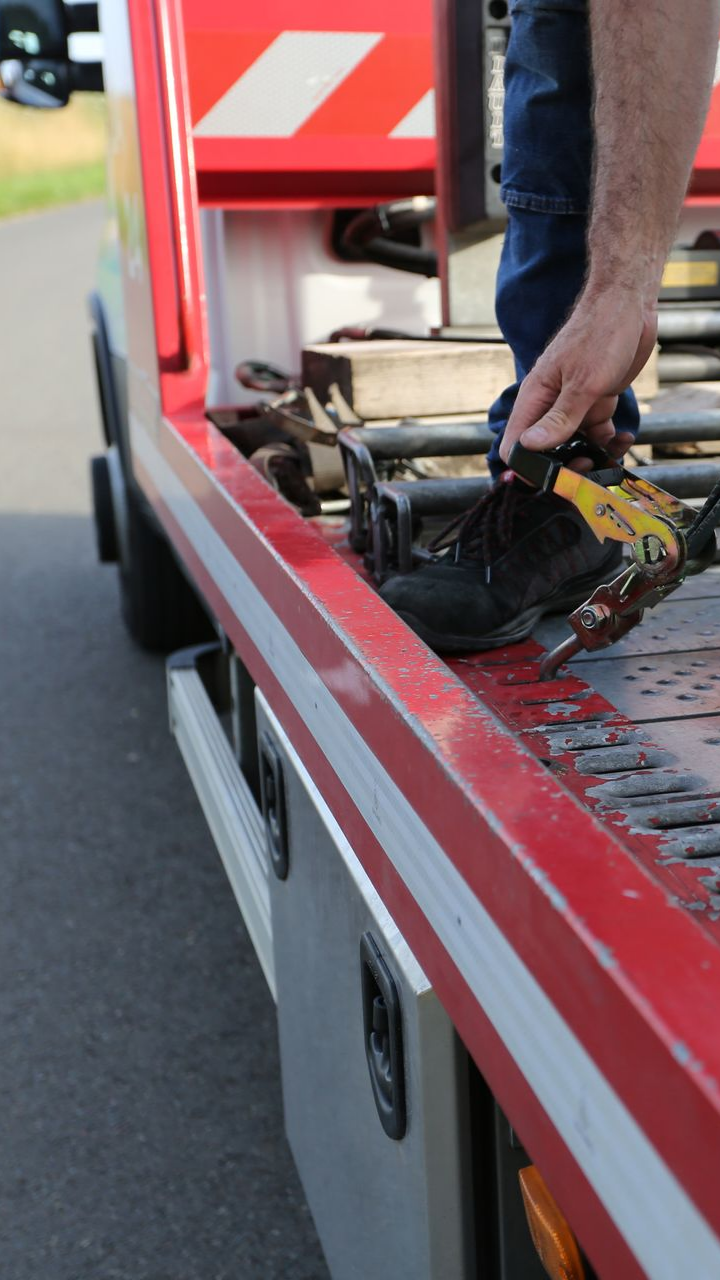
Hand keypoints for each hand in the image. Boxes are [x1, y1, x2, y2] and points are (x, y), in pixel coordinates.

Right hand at [499, 288, 656, 468]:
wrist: (628, 305)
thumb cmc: (601, 333)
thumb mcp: (583, 382)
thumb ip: (558, 418)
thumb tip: (529, 447)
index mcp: (535, 398)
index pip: (515, 445)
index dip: (529, 468)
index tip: (553, 480)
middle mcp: (549, 405)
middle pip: (545, 451)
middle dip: (565, 466)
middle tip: (588, 468)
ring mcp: (572, 405)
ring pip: (573, 445)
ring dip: (592, 455)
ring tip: (612, 451)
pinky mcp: (594, 402)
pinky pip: (596, 433)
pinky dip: (609, 441)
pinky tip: (624, 437)